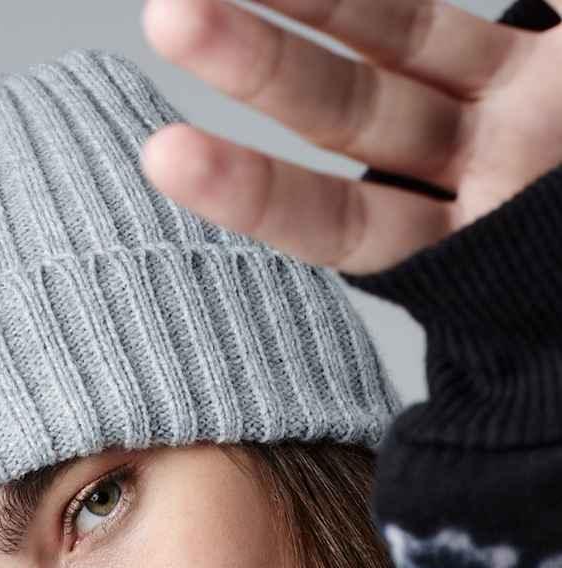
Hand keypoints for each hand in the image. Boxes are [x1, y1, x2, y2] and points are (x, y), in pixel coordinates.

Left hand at [139, 0, 561, 272]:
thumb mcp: (539, 293)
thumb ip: (487, 291)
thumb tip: (434, 405)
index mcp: (470, 255)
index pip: (341, 225)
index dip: (257, 194)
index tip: (165, 154)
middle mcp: (477, 171)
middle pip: (350, 110)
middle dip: (264, 64)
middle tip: (173, 11)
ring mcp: (510, 99)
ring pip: (395, 33)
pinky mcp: (541, 49)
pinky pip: (480, 1)